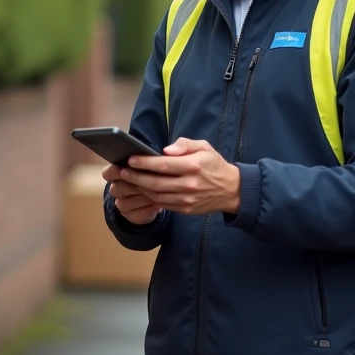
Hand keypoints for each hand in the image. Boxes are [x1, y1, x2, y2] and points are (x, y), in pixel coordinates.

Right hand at [101, 164, 162, 224]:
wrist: (153, 197)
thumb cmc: (149, 175)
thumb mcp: (147, 167)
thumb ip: (144, 162)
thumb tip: (154, 156)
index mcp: (115, 174)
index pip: (107, 173)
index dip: (114, 172)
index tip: (124, 169)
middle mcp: (115, 189)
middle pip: (117, 188)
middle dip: (134, 185)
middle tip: (149, 182)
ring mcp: (121, 204)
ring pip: (125, 203)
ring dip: (142, 198)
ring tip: (157, 194)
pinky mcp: (129, 216)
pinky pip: (136, 214)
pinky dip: (148, 210)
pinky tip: (158, 205)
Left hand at [122, 138, 241, 215]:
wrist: (231, 190)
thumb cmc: (214, 165)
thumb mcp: (204, 147)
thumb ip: (184, 144)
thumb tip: (165, 150)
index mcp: (193, 166)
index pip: (163, 165)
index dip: (144, 163)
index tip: (130, 159)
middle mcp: (189, 184)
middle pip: (155, 182)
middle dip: (136, 177)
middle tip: (123, 172)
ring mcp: (187, 199)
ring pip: (156, 195)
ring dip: (140, 188)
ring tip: (129, 180)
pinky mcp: (185, 209)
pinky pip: (163, 204)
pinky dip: (150, 197)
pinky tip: (143, 189)